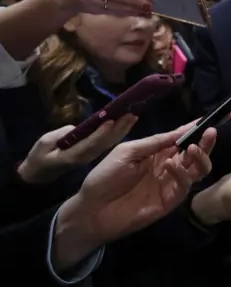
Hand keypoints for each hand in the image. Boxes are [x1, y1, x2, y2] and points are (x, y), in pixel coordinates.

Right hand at [17, 115, 137, 183]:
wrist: (41, 172)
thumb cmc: (40, 156)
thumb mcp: (43, 144)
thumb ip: (58, 136)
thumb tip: (74, 129)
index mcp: (74, 155)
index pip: (90, 143)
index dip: (101, 133)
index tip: (111, 121)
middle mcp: (87, 156)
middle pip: (106, 142)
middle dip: (119, 128)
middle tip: (130, 114)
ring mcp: (92, 155)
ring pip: (110, 142)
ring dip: (123, 129)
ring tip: (133, 116)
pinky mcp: (94, 153)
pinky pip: (109, 143)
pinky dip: (119, 133)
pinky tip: (126, 124)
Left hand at [53, 125, 215, 270]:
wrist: (91, 210)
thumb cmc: (105, 176)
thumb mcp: (128, 151)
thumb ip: (155, 142)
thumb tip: (182, 130)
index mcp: (158, 151)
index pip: (183, 137)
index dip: (198, 127)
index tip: (216, 117)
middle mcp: (169, 165)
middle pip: (197, 153)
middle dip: (206, 142)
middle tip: (211, 132)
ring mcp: (171, 183)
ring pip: (198, 169)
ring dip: (201, 157)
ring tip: (193, 148)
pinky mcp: (170, 200)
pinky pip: (185, 185)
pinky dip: (181, 173)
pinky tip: (170, 165)